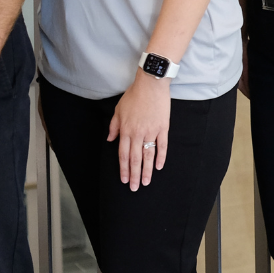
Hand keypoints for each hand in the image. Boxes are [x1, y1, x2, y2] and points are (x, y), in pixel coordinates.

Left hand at [109, 75, 170, 189]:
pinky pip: (162, 146)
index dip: (123, 169)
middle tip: (135, 188)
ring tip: (147, 182)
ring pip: (148, 155)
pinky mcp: (163, 128)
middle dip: (134, 175)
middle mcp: (138, 134)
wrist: (151, 84)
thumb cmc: (134, 95)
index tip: (124, 180)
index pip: (123, 155)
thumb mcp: (118, 110)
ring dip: (147, 171)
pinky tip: (159, 166)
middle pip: (135, 159)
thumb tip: (110, 140)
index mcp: (126, 130)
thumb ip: (114, 126)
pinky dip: (161, 157)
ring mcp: (151, 131)